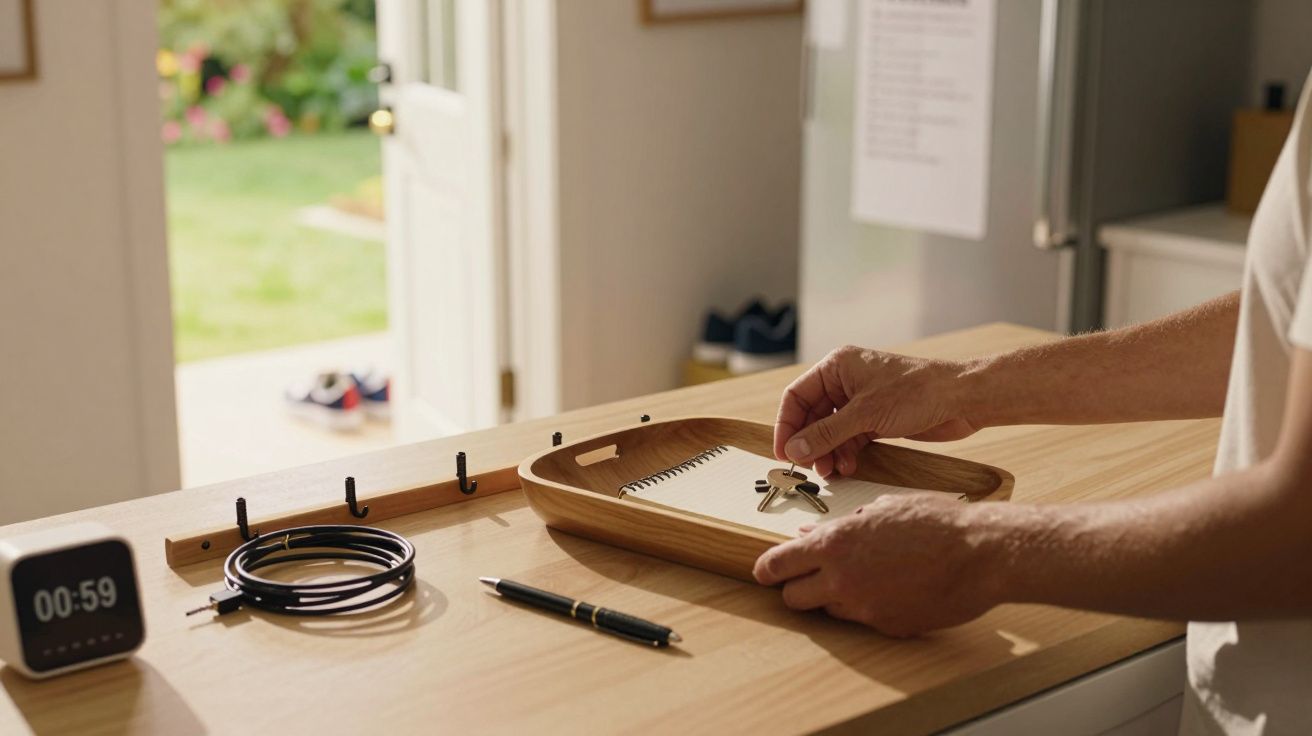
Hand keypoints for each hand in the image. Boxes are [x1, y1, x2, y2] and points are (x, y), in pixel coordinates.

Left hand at [752, 494, 998, 636]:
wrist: (982, 554)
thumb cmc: (937, 523)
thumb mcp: (883, 510)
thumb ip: (843, 525)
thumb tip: (810, 535)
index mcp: (836, 544)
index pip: (777, 565)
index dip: (766, 570)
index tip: (764, 571)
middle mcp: (843, 580)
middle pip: (793, 598)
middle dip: (795, 588)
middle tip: (808, 577)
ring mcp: (865, 608)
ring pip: (828, 611)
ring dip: (833, 597)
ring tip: (860, 577)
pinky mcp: (888, 627)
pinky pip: (864, 619)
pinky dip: (868, 606)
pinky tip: (890, 588)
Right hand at [775, 346, 978, 477]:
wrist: (962, 399)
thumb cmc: (917, 392)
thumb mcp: (865, 414)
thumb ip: (827, 433)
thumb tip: (794, 449)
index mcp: (837, 366)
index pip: (796, 396)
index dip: (786, 425)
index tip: (784, 453)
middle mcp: (845, 381)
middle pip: (812, 415)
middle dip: (810, 442)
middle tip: (808, 467)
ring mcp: (862, 401)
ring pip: (831, 430)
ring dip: (828, 451)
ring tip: (831, 471)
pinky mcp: (877, 418)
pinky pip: (850, 437)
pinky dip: (846, 452)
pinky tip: (849, 466)